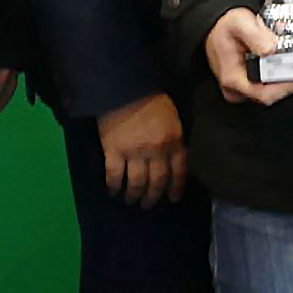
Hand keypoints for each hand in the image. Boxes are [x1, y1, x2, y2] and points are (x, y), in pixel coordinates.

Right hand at [97, 92, 187, 206]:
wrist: (125, 87)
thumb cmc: (151, 99)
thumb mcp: (172, 118)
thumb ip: (173, 139)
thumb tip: (172, 159)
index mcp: (174, 141)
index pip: (179, 171)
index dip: (176, 188)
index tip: (173, 199)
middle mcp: (157, 151)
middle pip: (157, 181)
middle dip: (153, 196)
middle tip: (148, 205)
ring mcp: (134, 152)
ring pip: (137, 183)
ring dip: (134, 195)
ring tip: (131, 200)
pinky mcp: (114, 151)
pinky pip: (115, 175)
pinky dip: (114, 186)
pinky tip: (113, 191)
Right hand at [205, 7, 292, 106]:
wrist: (216, 27)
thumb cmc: (225, 26)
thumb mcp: (239, 23)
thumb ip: (255, 35)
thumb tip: (272, 49)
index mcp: (232, 78)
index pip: (264, 93)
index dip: (287, 86)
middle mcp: (237, 89)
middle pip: (272, 94)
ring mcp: (242, 89)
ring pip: (272, 91)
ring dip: (290, 79)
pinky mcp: (249, 84)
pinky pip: (269, 85)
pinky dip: (283, 76)